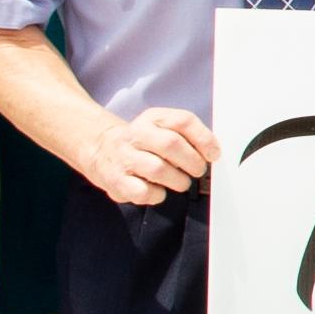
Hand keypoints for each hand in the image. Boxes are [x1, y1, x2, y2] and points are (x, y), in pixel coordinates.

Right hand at [80, 105, 215, 204]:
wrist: (100, 149)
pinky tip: (159, 190)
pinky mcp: (116, 181)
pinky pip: (143, 192)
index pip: (182, 120)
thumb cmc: (143, 143)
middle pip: (171, 144)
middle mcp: (136, 134)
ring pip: (158, 169)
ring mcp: (124, 157)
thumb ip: (187, 136)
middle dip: (192, 162)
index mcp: (152, 118)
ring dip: (178, 180)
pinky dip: (158, 195)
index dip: (204, 138)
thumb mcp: (161, 127)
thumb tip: (213, 153)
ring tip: (181, 182)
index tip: (213, 154)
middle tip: (197, 171)